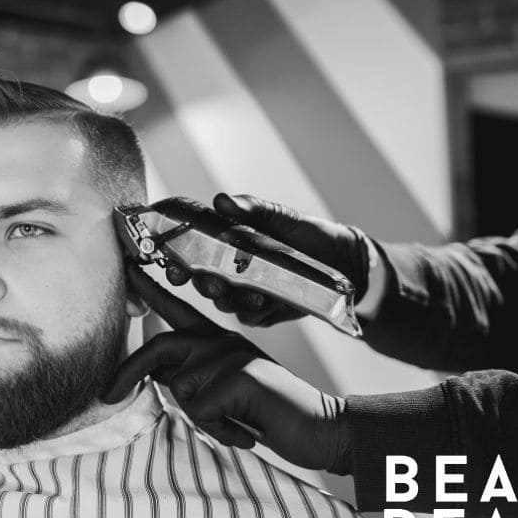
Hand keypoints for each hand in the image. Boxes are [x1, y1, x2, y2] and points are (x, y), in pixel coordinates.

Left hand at [107, 263, 351, 472]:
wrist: (322, 429)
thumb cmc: (267, 414)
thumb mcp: (222, 392)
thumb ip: (191, 377)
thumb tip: (154, 374)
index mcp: (217, 340)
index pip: (175, 308)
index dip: (148, 288)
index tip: (124, 266)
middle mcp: (222, 339)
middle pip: (161, 346)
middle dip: (128, 373)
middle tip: (106, 396)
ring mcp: (232, 354)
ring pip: (179, 386)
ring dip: (200, 419)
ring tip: (232, 424)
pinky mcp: (241, 375)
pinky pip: (199, 409)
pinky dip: (218, 430)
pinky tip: (245, 432)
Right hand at [164, 193, 371, 326]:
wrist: (342, 261)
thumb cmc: (306, 235)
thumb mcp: (279, 216)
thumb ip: (251, 209)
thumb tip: (222, 200)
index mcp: (225, 249)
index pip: (190, 256)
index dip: (177, 262)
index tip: (174, 264)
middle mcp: (229, 274)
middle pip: (203, 283)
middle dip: (203, 284)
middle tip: (209, 281)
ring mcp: (245, 295)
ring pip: (225, 304)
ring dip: (232, 298)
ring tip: (249, 292)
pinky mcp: (264, 313)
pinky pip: (251, 316)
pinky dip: (255, 310)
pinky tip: (266, 301)